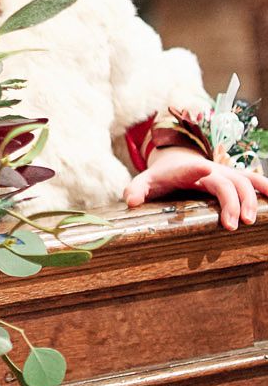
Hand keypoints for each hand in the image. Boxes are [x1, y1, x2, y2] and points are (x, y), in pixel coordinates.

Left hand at [124, 146, 267, 229]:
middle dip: (230, 201)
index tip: (204, 169)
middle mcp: (208, 169)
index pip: (191, 167)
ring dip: (250, 199)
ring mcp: (223, 172)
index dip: (196, 168)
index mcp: (185, 169)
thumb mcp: (145, 181)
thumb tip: (131, 202)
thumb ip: (136, 189)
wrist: (175, 160)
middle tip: (232, 225)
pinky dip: (266, 187)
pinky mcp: (234, 177)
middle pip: (224, 181)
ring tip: (251, 220)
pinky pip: (254, 180)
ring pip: (243, 180)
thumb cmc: (160, 177)